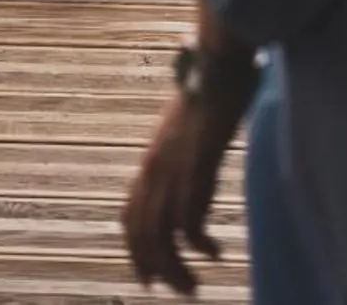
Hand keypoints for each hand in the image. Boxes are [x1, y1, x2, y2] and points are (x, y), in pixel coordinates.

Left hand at [121, 85, 245, 294]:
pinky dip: (200, 247)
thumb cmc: (208, 88)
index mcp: (150, 160)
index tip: (148, 276)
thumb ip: (180, 151)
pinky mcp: (195, 172)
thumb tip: (189, 169)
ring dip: (177, 270)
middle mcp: (154, 170)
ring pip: (162, 239)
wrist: (216, 65)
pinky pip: (189, 226)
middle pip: (144, 235)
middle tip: (178, 289)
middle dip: (157, 270)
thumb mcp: (184, 127)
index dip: (136, 251)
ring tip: (194, 285)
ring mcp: (173, 171)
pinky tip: (216, 252)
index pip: (130, 217)